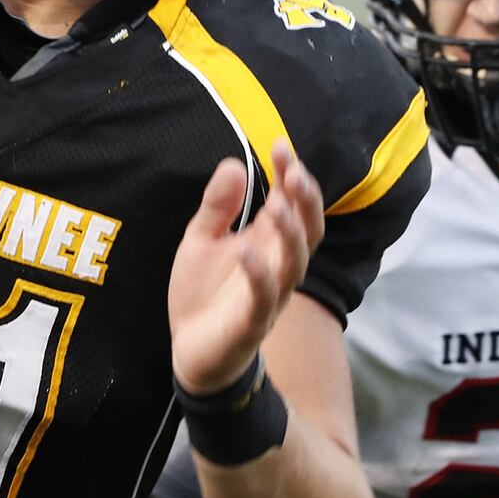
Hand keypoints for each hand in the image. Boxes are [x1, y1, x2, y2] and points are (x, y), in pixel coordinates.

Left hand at [167, 140, 324, 393]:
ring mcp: (269, 296)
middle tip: (295, 170)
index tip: (282, 145)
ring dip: (290, 234)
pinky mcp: (251, 324)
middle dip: (305, 200)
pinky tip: (247, 251)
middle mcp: (277, 266)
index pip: (291, 204)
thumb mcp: (202, 239)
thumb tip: (233, 163)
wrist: (191, 352)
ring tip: (279, 205)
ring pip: (294, 264)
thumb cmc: (203, 293)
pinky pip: (264, 299)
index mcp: (267, 242)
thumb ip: (218, 206)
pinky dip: (259, 275)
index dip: (291, 176)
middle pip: (308, 231)